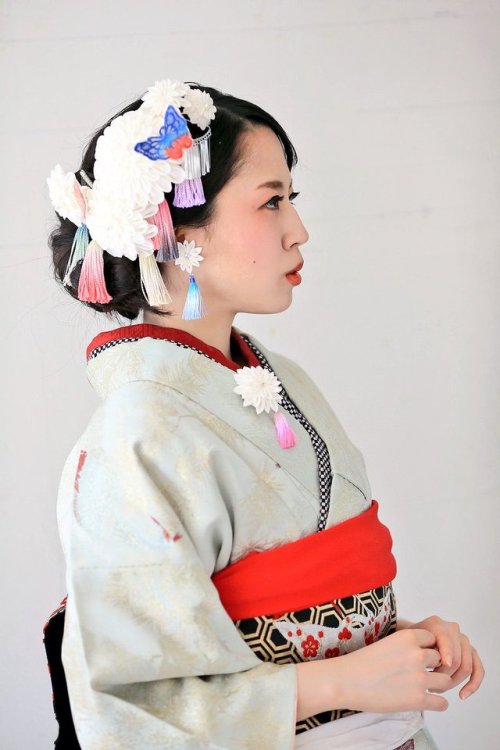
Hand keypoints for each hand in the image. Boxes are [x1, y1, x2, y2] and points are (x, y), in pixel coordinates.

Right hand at [331, 627, 451, 712]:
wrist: (346, 681)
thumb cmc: (361, 662)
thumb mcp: (386, 643)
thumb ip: (405, 646)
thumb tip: (419, 654)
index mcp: (408, 637)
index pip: (434, 639)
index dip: (428, 649)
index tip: (420, 657)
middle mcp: (417, 655)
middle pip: (441, 659)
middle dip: (434, 667)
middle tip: (423, 674)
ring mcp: (419, 678)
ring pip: (446, 681)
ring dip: (438, 685)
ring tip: (426, 689)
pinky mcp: (418, 699)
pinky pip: (442, 703)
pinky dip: (438, 704)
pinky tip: (428, 702)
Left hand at [398, 615, 484, 699]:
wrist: (413, 640)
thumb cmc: (409, 644)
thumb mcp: (409, 643)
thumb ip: (417, 649)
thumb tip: (426, 666)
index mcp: (437, 625)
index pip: (446, 640)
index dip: (447, 653)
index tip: (445, 665)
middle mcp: (453, 630)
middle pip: (456, 658)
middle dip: (444, 675)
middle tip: (429, 684)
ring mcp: (463, 641)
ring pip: (467, 666)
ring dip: (454, 681)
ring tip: (437, 688)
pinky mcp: (471, 652)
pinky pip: (478, 670)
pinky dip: (472, 684)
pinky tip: (462, 695)